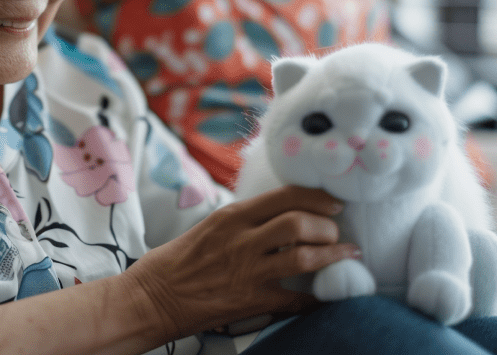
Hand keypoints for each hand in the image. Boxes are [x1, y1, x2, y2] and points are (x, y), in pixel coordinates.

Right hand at [122, 185, 360, 341]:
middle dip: (327, 226)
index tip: (333, 203)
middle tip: (337, 232)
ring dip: (332, 256)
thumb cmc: (175, 262)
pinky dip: (315, 300)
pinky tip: (325, 298)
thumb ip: (242, 222)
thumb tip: (275, 218)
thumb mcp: (209, 227)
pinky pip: (295, 300)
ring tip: (346, 256)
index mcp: (232, 216)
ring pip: (304, 257)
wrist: (151, 298)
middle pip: (300, 222)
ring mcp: (247, 271)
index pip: (284, 196)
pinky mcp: (250, 301)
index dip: (316, 197)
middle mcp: (242, 239)